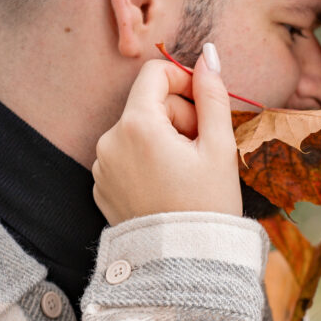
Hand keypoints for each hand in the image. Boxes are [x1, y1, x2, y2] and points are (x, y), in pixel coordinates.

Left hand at [92, 47, 241, 223]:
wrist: (184, 265)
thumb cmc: (207, 206)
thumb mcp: (219, 147)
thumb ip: (212, 96)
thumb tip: (208, 56)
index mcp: (136, 126)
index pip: (155, 74)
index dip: (185, 82)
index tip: (205, 106)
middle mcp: (109, 141)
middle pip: (148, 105)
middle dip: (179, 118)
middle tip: (203, 151)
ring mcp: (101, 166)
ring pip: (138, 132)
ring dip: (164, 141)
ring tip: (186, 173)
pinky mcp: (101, 186)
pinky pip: (126, 157)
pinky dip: (147, 162)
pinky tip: (168, 187)